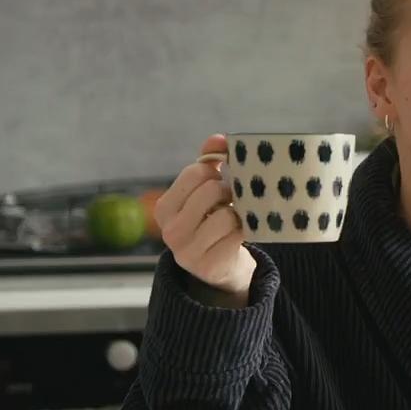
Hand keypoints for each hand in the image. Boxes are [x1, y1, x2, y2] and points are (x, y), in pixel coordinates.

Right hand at [154, 134, 256, 301]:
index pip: (194, 172)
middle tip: (233, 199)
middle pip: (211, 190)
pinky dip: (246, 229)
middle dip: (229, 190)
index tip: (222, 179)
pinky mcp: (210, 264)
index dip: (216, 171)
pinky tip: (242, 232)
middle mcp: (171, 230)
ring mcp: (188, 250)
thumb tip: (218, 139)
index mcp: (164, 208)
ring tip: (237, 217)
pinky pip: (237, 234)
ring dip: (239, 213)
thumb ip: (209, 163)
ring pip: (226, 214)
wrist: (219, 270)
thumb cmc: (211, 223)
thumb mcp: (203, 194)